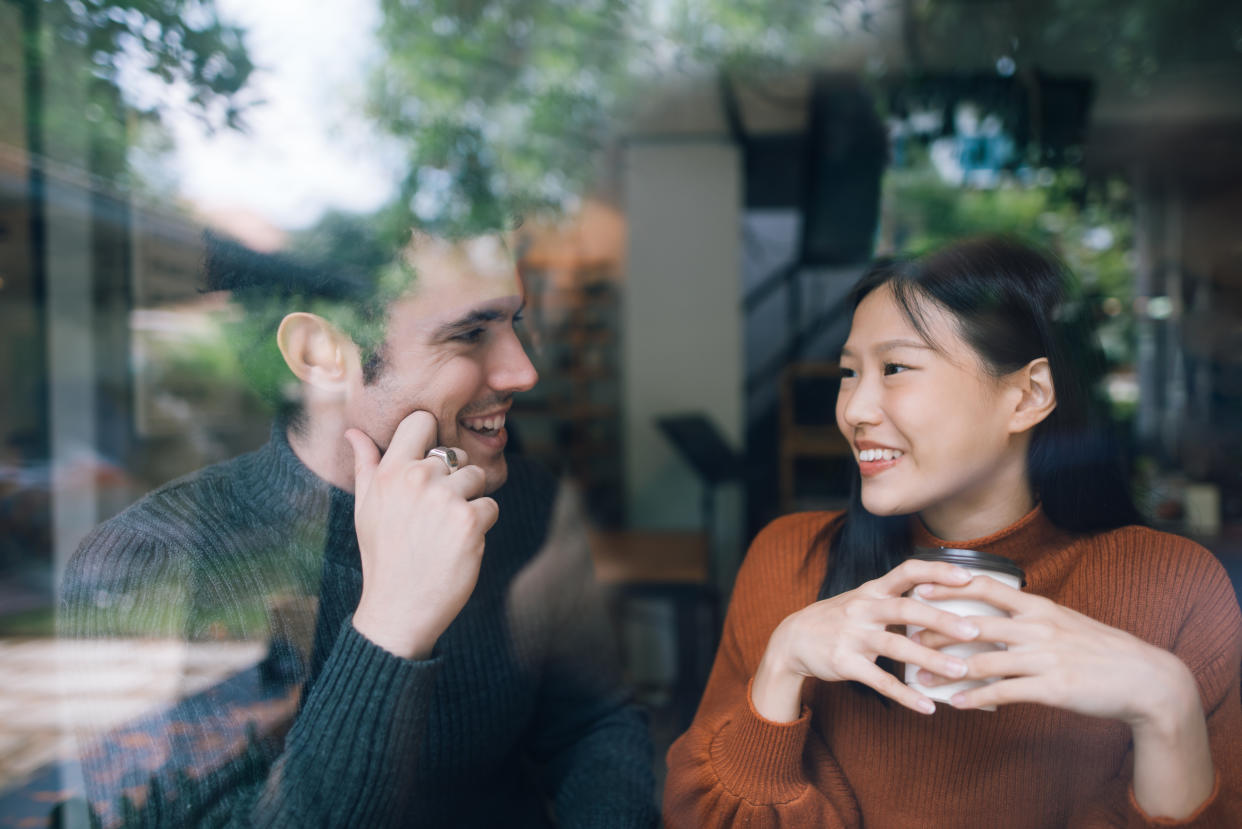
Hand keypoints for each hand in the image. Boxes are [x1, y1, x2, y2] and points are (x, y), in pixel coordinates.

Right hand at [345, 410, 498, 659]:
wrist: (399, 608)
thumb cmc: (383, 555)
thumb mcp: (366, 508)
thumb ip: (365, 464)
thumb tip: (353, 432)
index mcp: (390, 471)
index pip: (422, 421)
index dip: (431, 440)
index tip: (429, 466)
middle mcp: (416, 479)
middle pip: (456, 454)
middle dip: (454, 480)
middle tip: (433, 516)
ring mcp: (445, 500)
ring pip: (478, 477)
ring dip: (470, 501)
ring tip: (445, 530)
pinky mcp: (469, 522)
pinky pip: (491, 506)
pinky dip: (481, 525)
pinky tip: (458, 545)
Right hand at [751, 559, 978, 720]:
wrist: (792, 639)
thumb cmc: (838, 619)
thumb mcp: (862, 600)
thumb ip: (896, 598)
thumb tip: (943, 598)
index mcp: (872, 591)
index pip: (907, 571)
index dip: (937, 572)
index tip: (969, 578)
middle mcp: (863, 609)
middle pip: (906, 608)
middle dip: (942, 619)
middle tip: (975, 631)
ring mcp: (852, 636)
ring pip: (896, 646)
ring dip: (931, 659)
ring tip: (961, 672)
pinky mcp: (844, 663)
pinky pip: (879, 680)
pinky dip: (905, 694)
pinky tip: (928, 706)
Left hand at [911, 577, 1195, 722]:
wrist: (1145, 679)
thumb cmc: (1101, 650)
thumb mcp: (1065, 622)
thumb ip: (1031, 617)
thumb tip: (998, 614)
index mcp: (1039, 607)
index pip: (986, 587)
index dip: (950, 586)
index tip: (919, 586)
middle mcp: (1037, 627)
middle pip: (974, 624)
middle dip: (936, 630)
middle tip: (907, 635)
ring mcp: (1044, 658)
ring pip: (982, 660)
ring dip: (947, 670)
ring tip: (919, 676)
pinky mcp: (1051, 688)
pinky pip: (1004, 693)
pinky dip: (976, 697)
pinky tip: (955, 703)